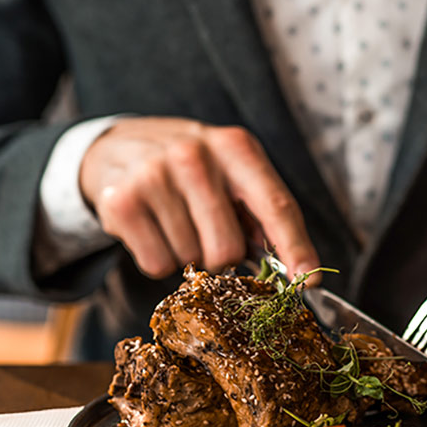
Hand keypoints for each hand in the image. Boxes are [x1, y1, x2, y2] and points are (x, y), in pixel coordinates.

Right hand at [79, 117, 318, 278]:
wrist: (116, 147)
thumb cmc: (189, 168)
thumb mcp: (230, 170)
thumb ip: (262, 212)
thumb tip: (297, 269)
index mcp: (235, 147)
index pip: (275, 205)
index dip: (296, 247)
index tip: (310, 279)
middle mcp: (194, 156)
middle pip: (227, 248)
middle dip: (222, 256)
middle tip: (206, 233)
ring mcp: (154, 177)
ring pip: (191, 260)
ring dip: (187, 254)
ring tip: (173, 221)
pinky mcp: (121, 203)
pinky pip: (157, 265)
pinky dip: (158, 259)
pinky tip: (152, 228)